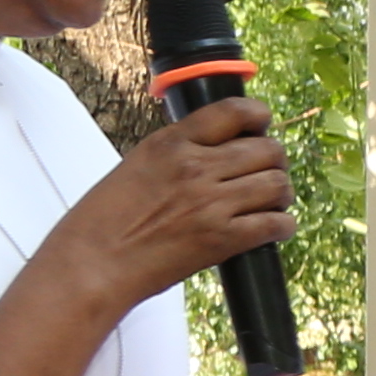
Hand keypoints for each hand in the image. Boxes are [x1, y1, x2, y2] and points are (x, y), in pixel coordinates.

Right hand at [48, 95, 296, 327]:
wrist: (92, 264)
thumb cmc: (104, 220)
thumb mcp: (136, 166)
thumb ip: (176, 153)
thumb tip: (215, 151)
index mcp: (170, 143)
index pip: (232, 111)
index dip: (258, 116)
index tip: (262, 125)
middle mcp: (195, 167)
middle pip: (266, 150)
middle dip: (274, 160)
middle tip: (268, 171)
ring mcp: (212, 203)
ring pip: (277, 184)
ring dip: (281, 193)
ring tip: (272, 201)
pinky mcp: (223, 239)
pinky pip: (275, 224)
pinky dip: (282, 225)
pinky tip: (274, 228)